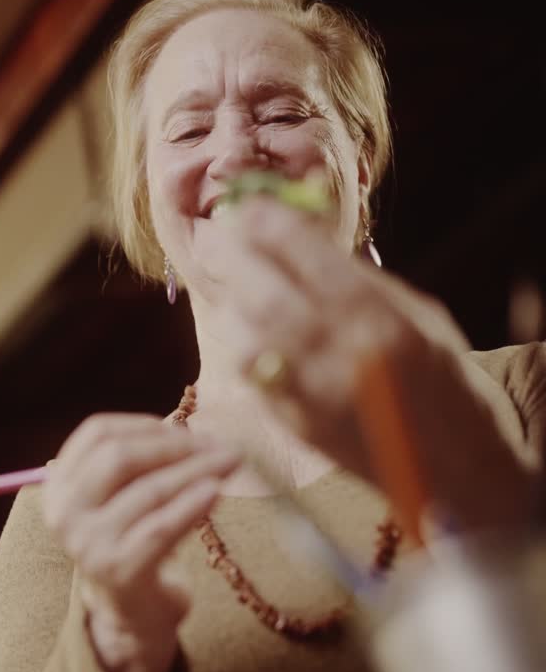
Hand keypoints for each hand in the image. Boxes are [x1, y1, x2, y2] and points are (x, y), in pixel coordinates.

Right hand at [43, 414, 240, 671]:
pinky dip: (193, 504)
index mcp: (59, 485)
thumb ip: (141, 461)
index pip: (96, 433)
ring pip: (148, 490)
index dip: (144, 424)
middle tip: (217, 444)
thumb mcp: (122, 496)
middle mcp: (64, 512)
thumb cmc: (133, 539)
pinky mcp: (118, 569)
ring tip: (229, 462)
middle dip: (173, 445)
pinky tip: (216, 491)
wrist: (132, 610)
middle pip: (117, 456)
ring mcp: (88, 543)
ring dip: (196, 470)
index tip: (186, 426)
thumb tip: (193, 428)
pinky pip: (162, 526)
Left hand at [211, 198, 533, 530]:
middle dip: (231, 259)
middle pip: (264, 296)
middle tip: (213, 237)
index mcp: (382, 319)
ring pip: (248, 338)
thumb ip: (353, 277)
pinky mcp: (297, 427)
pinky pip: (254, 376)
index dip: (269, 226)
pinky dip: (247, 346)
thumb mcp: (415, 313)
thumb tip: (293, 229)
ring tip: (234, 285)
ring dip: (233, 305)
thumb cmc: (437, 374)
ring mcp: (317, 397)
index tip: (246, 207)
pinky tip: (250, 329)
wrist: (457, 464)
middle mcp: (345, 357)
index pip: (310, 259)